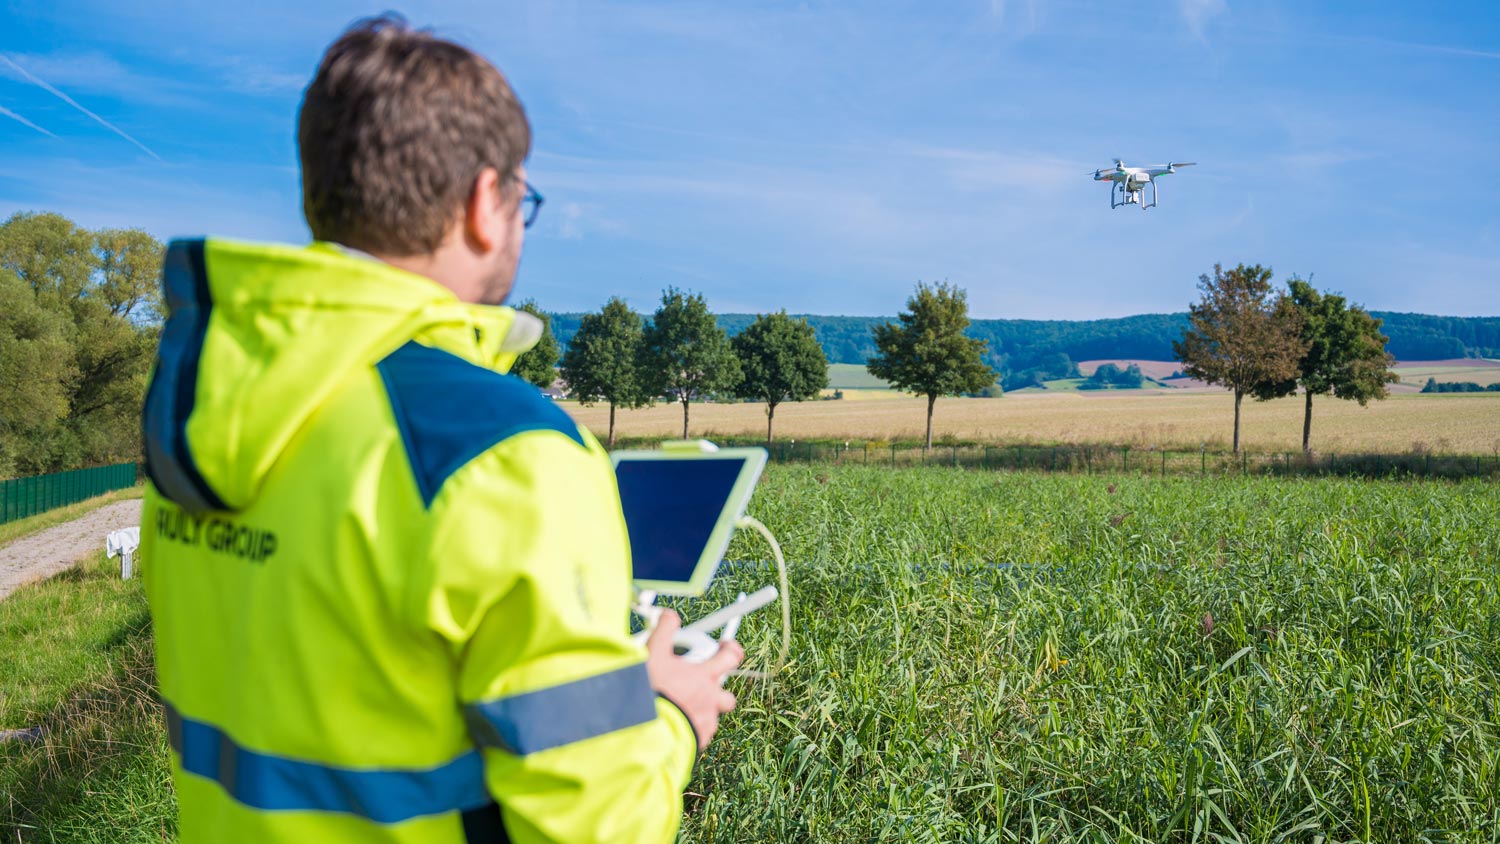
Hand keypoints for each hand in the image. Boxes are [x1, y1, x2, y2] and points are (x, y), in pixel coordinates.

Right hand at [644, 610, 742, 751]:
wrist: (646, 729)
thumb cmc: (652, 690)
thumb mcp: (653, 654)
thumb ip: (664, 631)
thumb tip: (670, 615)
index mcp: (704, 676)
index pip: (731, 657)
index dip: (731, 649)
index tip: (725, 646)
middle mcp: (711, 699)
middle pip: (728, 694)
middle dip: (717, 689)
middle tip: (697, 685)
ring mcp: (706, 722)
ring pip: (712, 715)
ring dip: (701, 710)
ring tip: (680, 707)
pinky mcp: (699, 740)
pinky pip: (701, 733)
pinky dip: (691, 728)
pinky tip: (675, 724)